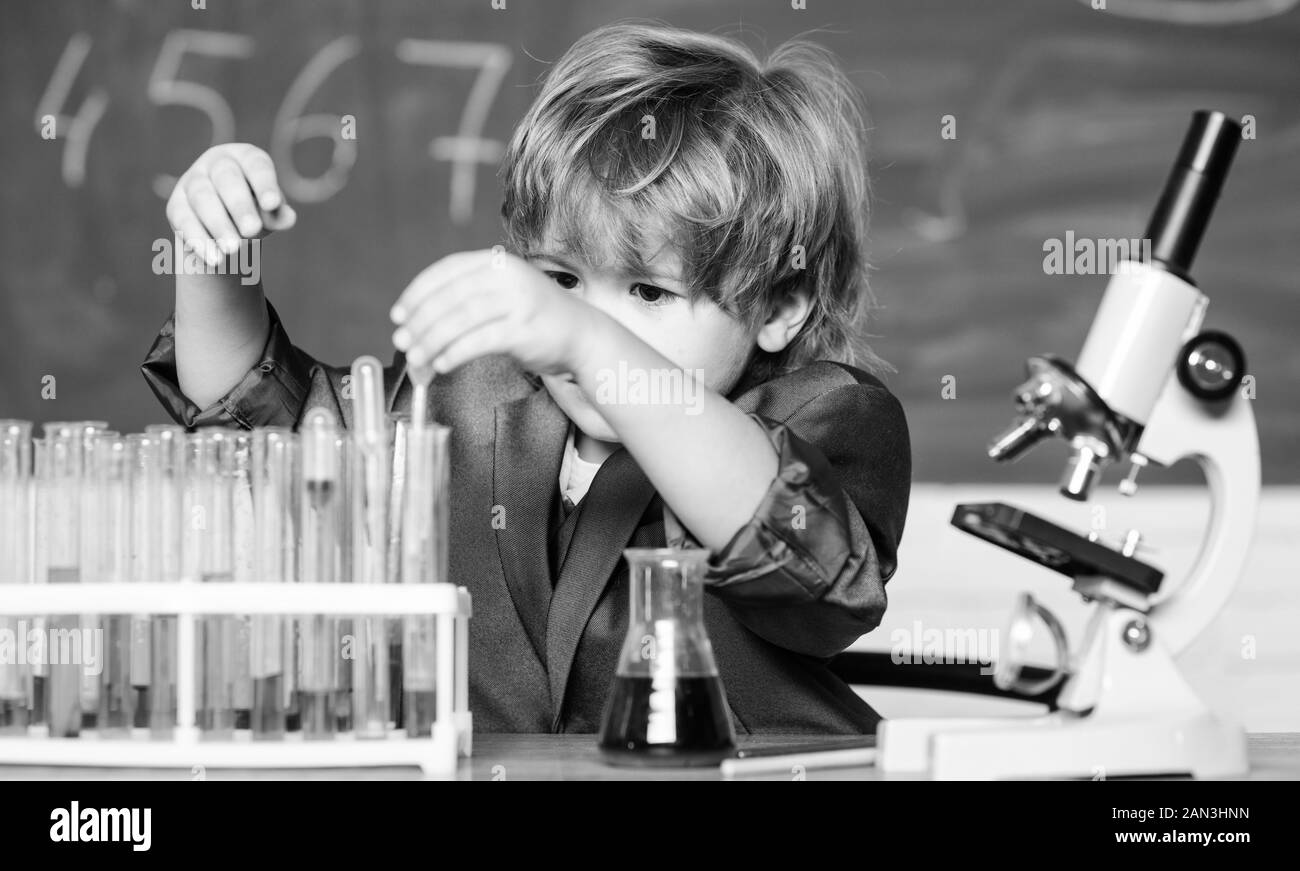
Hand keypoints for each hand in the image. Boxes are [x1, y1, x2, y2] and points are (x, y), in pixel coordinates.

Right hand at [165, 143, 296, 266]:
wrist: (225, 227)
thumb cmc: (256, 212)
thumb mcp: (269, 212)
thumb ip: (277, 214)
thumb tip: (288, 218)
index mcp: (245, 157)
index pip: (255, 165)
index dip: (264, 183)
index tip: (273, 204)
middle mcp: (216, 163)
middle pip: (225, 178)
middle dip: (239, 205)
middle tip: (252, 230)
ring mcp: (192, 181)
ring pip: (202, 198)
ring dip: (218, 225)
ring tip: (233, 249)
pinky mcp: (176, 205)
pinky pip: (184, 220)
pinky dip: (199, 240)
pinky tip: (214, 259)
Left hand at [390, 248, 606, 376]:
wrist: (582, 334)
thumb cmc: (535, 318)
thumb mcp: (501, 294)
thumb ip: (467, 299)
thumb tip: (417, 324)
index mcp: (497, 263)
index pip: (447, 271)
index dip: (417, 292)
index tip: (398, 314)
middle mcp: (507, 277)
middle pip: (450, 296)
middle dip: (420, 321)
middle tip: (401, 341)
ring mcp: (517, 302)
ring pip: (461, 319)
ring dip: (432, 340)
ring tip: (417, 358)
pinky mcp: (524, 330)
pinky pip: (480, 341)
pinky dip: (456, 353)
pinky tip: (443, 364)